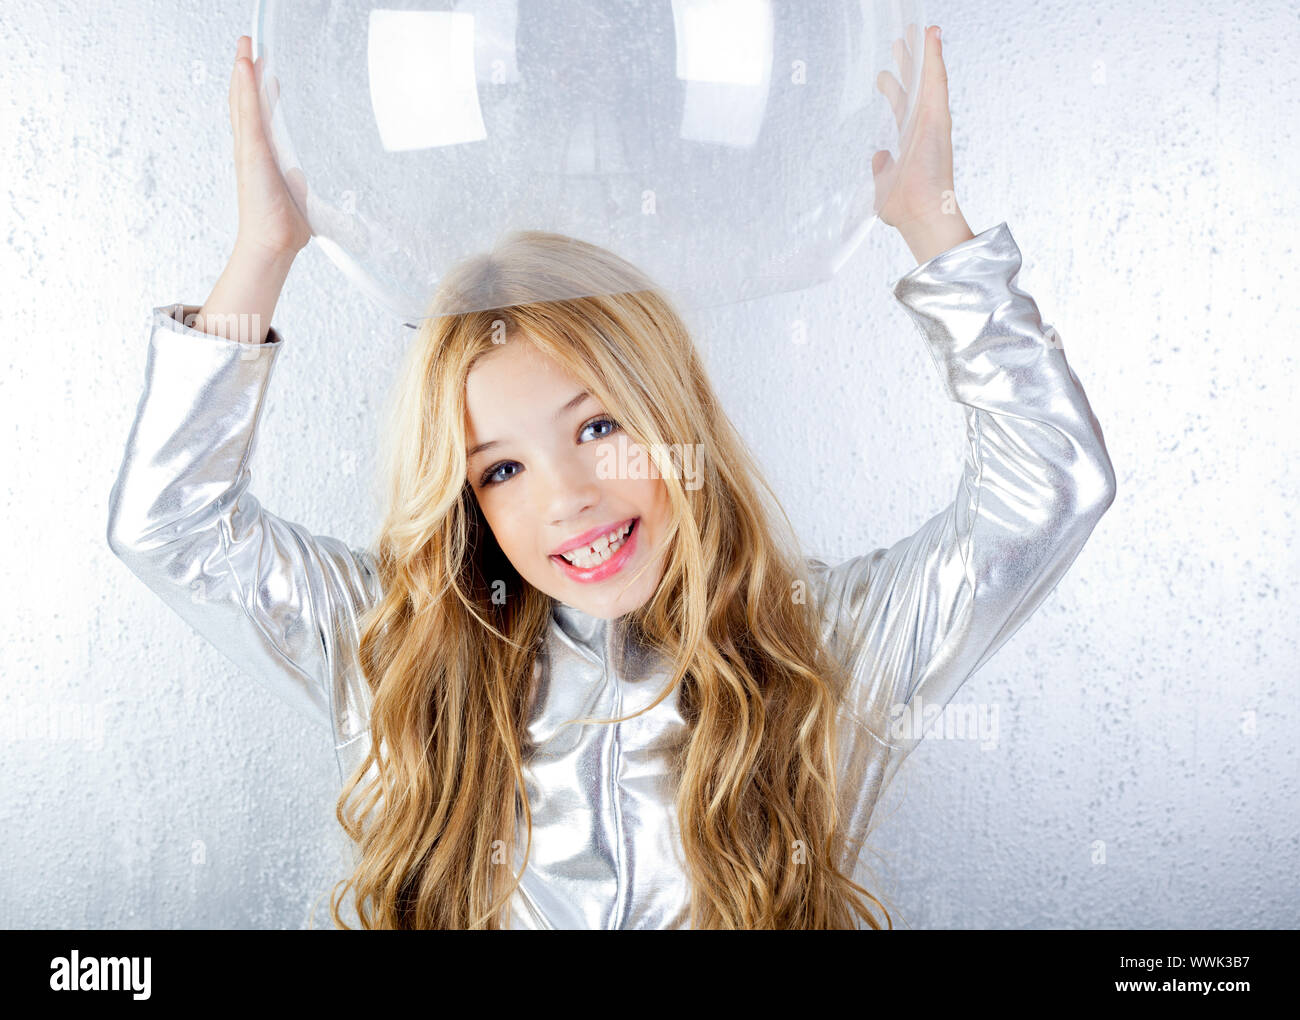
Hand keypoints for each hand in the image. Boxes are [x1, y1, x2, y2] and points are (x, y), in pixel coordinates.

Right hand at [228, 35, 310, 260]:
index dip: (257, 90)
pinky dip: (245, 88)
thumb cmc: (282, 225)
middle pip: (244, 101)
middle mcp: (250, 149)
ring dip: (243, 70)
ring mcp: (249, 148)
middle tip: (247, 44)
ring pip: (243, 100)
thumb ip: (296, 183)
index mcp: (261, 156)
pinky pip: (248, 113)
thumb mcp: (295, 196)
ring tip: (245, 43)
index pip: (257, 115)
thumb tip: (298, 177)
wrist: (274, 243)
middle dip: (245, 71)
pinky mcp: (252, 152)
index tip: (262, 68)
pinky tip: (245, 66)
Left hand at [872, 25, 963, 239]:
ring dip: (922, 52)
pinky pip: (936, 79)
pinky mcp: (938, 116)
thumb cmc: (904, 207)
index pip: (901, 108)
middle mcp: (920, 127)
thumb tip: (879, 156)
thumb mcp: (882, 185)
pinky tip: (931, 33)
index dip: (894, 89)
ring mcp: (930, 120)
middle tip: (899, 41)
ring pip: (926, 78)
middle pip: (913, 87)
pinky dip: (933, 56)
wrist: (919, 213)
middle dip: (906, 64)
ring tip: (918, 29)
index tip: (886, 73)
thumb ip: (880, 170)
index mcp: (908, 140)